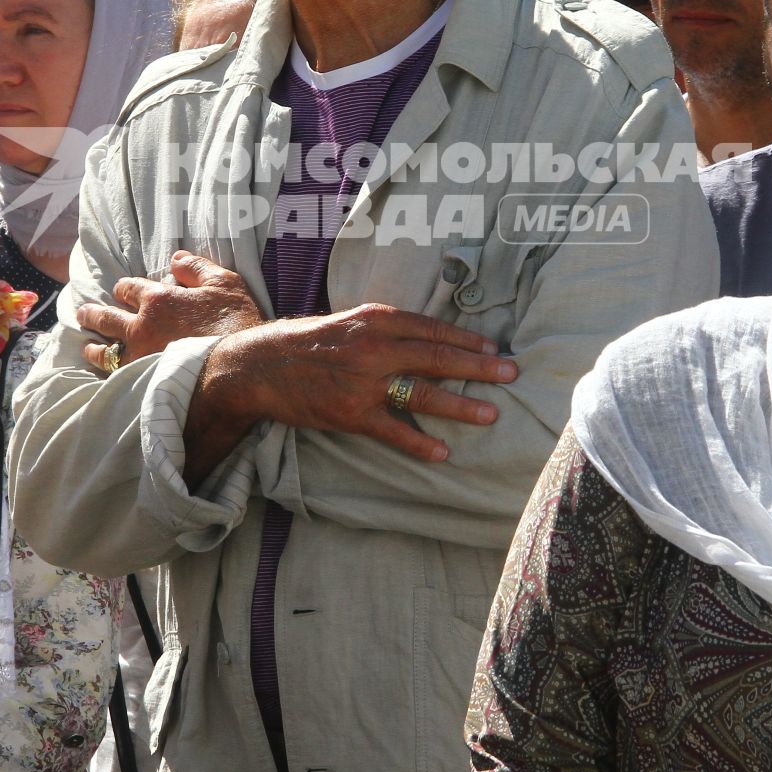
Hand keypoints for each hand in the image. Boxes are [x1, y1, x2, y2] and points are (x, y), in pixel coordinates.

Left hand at [78, 250, 264, 372]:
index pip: (129, 289)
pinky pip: (116, 376)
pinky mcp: (144, 382)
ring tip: (87, 348)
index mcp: (158, 299)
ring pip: (105, 351)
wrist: (241, 367)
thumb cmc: (236, 323)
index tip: (121, 292)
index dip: (124, 289)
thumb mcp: (224, 284)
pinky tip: (106, 375)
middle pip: (107, 317)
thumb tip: (176, 259)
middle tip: (83, 314)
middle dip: (93, 314)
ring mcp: (140, 356)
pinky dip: (108, 373)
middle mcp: (142, 326)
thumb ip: (197, 268)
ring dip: (93, 347)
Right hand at [190, 304, 517, 471]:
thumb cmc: (305, 342)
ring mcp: (364, 382)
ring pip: (423, 394)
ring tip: (490, 414)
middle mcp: (374, 347)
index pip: (432, 328)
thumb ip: (384, 328)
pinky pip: (393, 431)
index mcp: (374, 319)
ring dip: (461, 405)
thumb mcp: (347, 321)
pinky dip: (419, 443)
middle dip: (479, 367)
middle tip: (511, 373)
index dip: (466, 339)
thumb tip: (425, 338)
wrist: (260, 366)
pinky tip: (442, 452)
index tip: (493, 348)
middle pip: (438, 357)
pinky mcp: (351, 414)